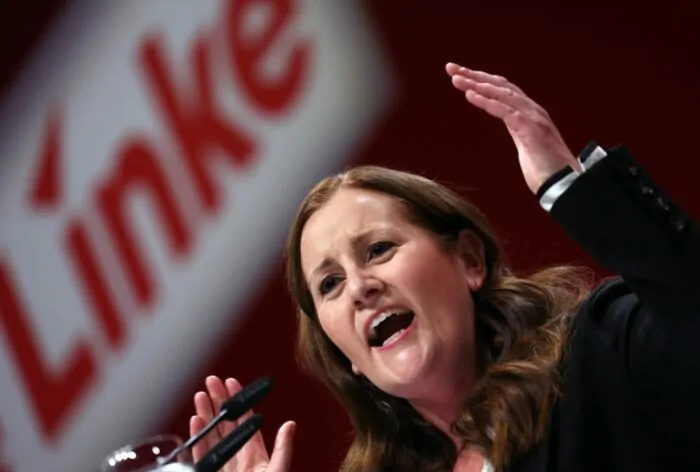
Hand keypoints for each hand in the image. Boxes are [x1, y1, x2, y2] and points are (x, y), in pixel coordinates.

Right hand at [191, 376, 295, 471]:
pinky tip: (195, 422)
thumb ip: (282, 449)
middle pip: (225, 423)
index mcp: (255, 455)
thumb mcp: (276, 470)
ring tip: (200, 396)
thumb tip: (290, 425)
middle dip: (218, 401)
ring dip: (205, 415)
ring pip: (210, 436)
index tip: (230, 382)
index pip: (245, 420)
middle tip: (211, 382)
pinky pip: (199, 455)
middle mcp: (237, 459)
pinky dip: (196, 438)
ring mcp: (222, 467)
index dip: (238, 401)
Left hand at [445, 62, 579, 194]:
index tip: (460, 75)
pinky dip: (487, 101)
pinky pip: (506, 111)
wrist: (566, 185)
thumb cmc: (547, 170)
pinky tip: (470, 95)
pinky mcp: (532, 131)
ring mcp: (534, 118)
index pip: (503, 90)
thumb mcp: (527, 144)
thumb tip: (510, 123)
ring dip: (477, 84)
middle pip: (500, 85)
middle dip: (475, 75)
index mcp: (530, 113)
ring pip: (502, 94)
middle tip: (451, 68)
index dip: (482, 80)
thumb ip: (518, 130)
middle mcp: (533, 110)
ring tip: (457, 79)